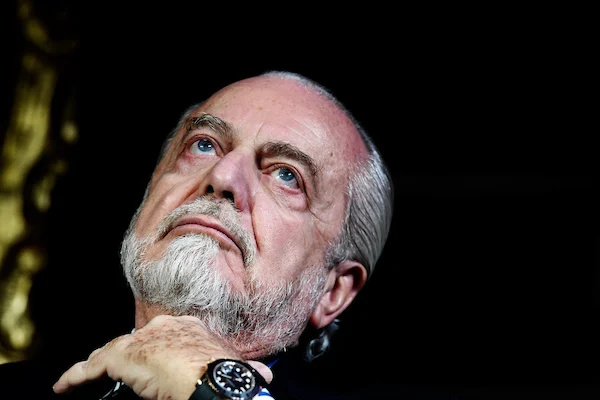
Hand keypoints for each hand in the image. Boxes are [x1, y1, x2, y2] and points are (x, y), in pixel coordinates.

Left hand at [52, 315, 272, 399]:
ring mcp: (140, 341)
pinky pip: (90, 367)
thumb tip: (265, 379)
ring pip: (110, 352)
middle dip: (126, 354)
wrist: (211, 376)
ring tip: (84, 377)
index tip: (152, 362)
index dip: (155, 350)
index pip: (164, 336)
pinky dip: (74, 377)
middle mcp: (163, 327)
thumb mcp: (235, 366)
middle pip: (135, 341)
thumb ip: (246, 368)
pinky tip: (64, 386)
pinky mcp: (120, 358)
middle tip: (119, 371)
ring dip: (96, 365)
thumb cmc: (225, 372)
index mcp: (189, 327)